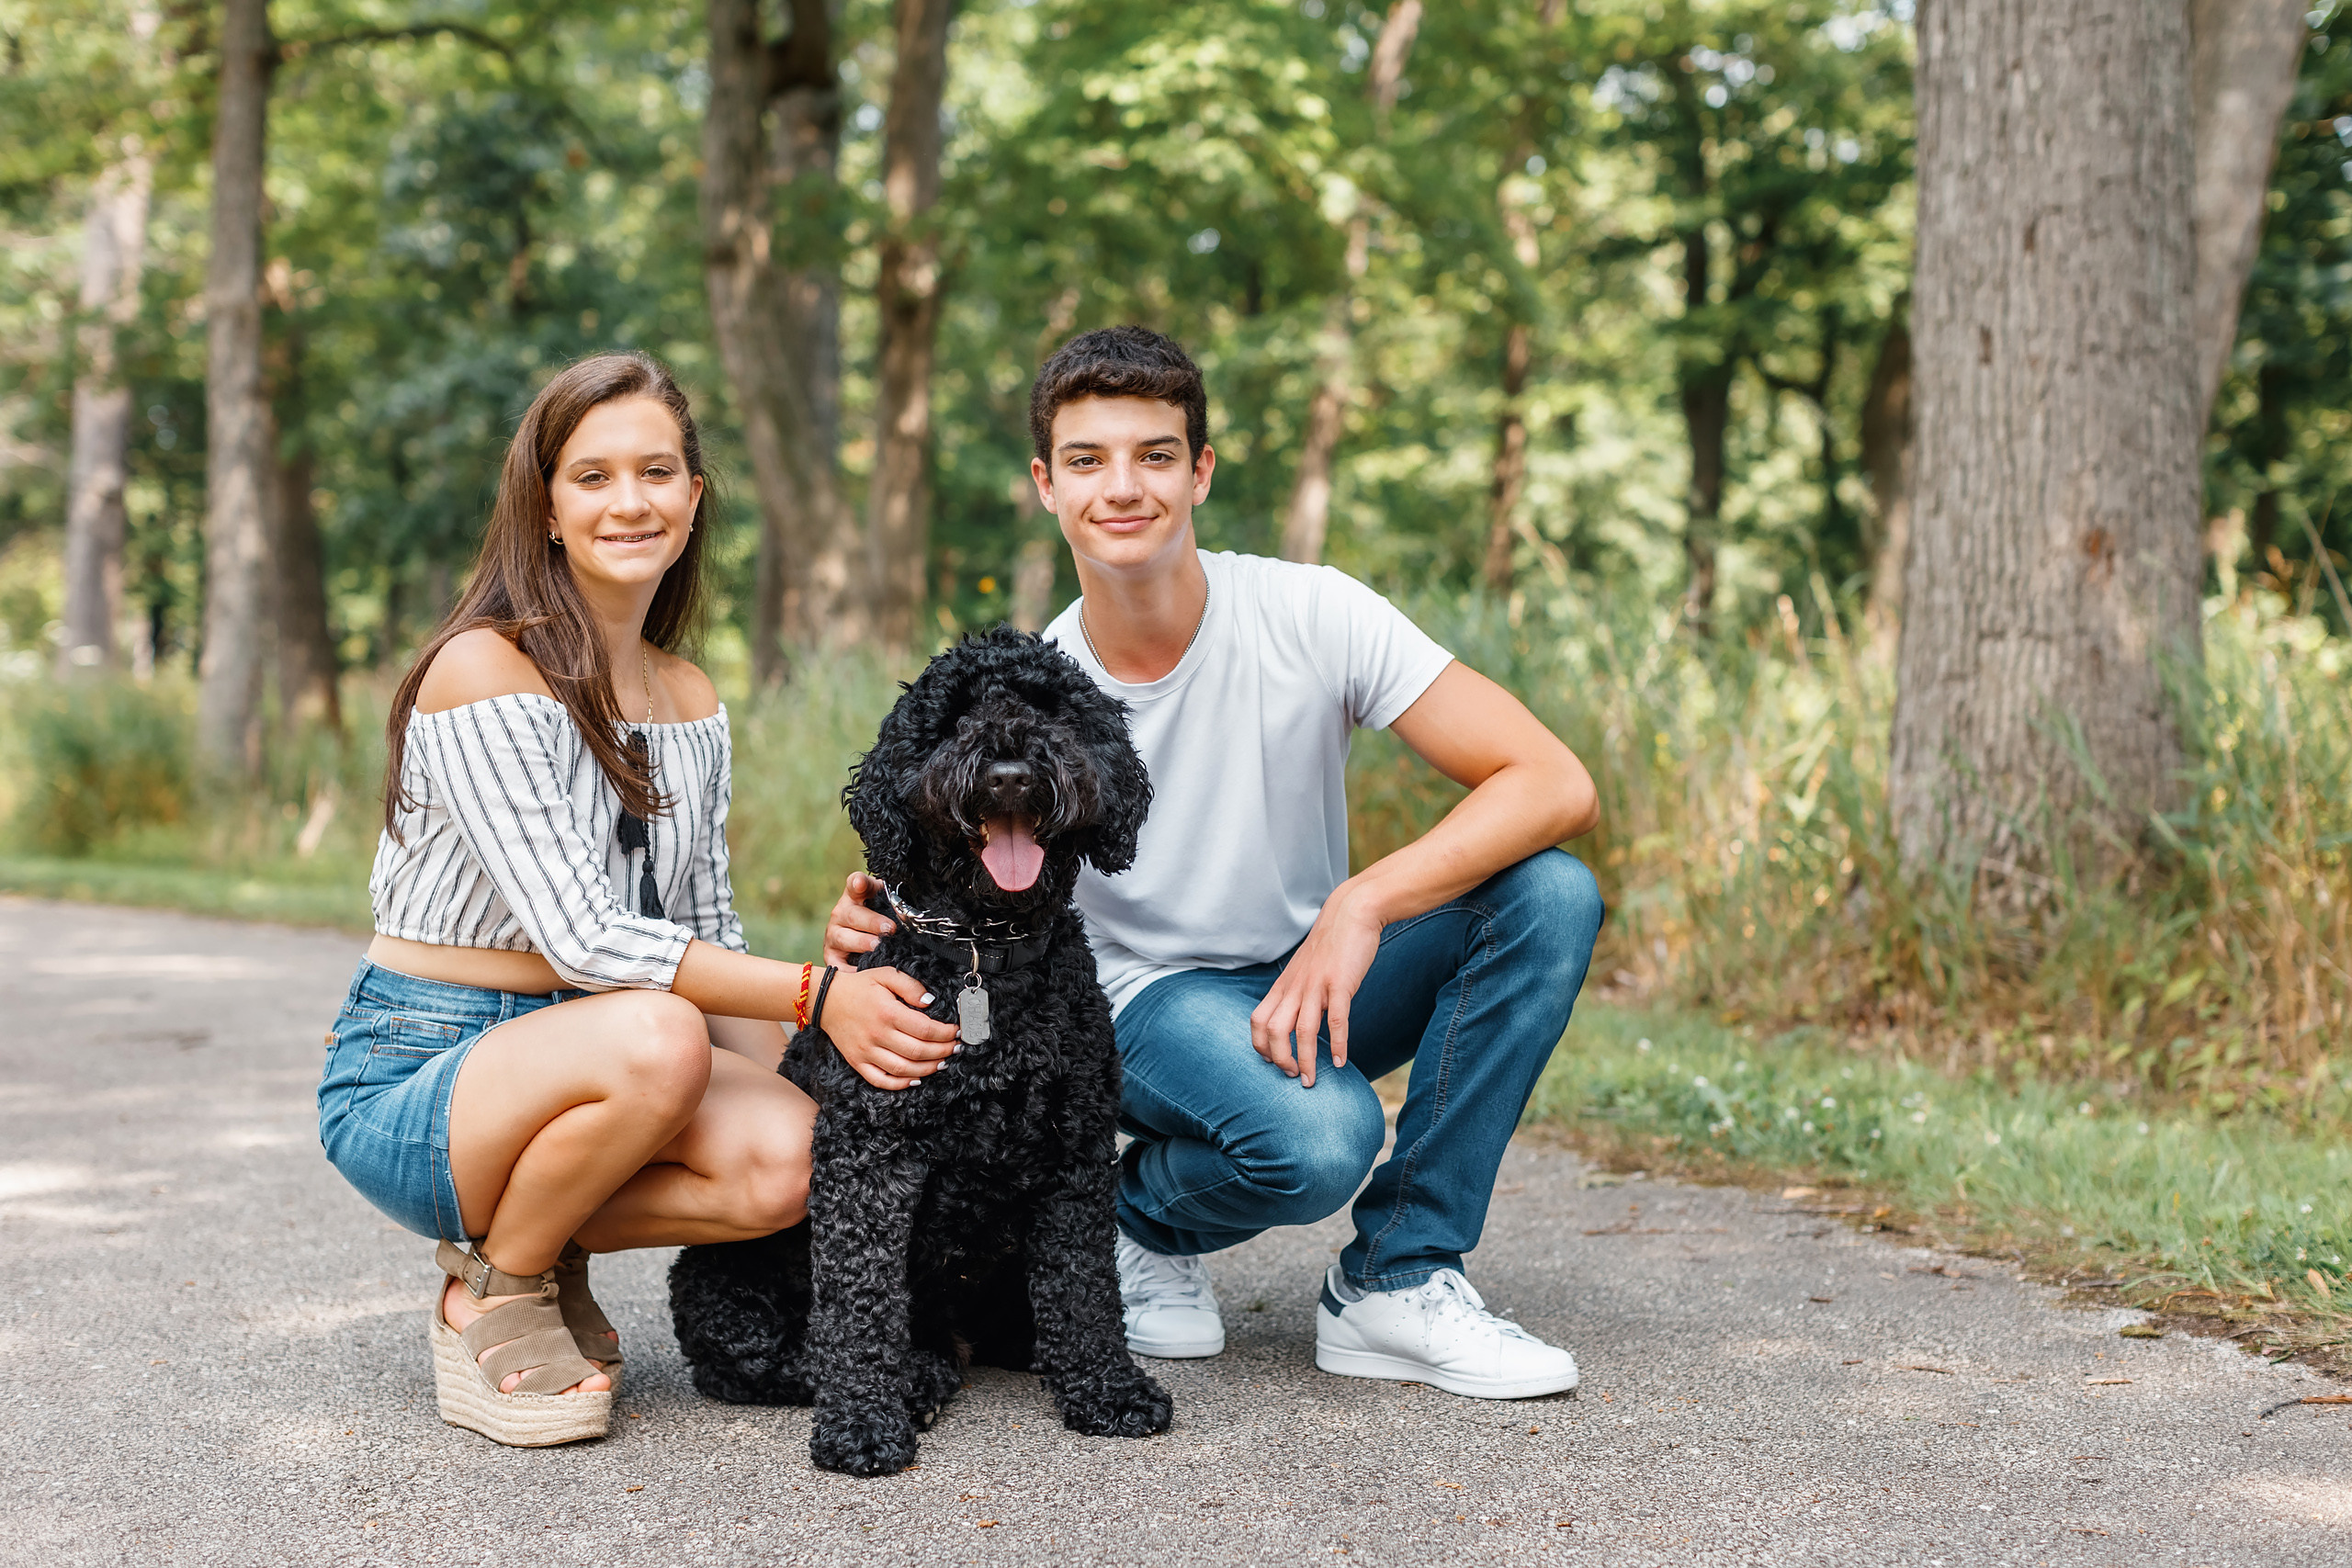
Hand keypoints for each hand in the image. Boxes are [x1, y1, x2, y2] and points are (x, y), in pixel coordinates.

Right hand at [820, 965, 958, 1090]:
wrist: (826, 999)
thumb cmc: (860, 986)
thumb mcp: (887, 975)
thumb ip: (911, 986)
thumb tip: (930, 1002)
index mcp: (888, 1012)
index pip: (925, 1029)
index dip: (946, 1033)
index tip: (957, 1032)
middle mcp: (878, 1034)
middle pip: (918, 1051)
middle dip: (943, 1052)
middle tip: (955, 1048)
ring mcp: (866, 1051)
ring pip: (903, 1069)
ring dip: (928, 1069)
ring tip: (942, 1063)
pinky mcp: (857, 1062)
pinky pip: (880, 1080)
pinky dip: (900, 1084)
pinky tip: (915, 1079)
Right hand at [825, 871, 894, 969]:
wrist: (859, 941)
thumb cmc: (878, 920)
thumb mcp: (886, 905)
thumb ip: (895, 901)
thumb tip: (914, 907)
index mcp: (855, 896)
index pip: (855, 883)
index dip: (858, 883)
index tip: (861, 884)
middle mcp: (841, 913)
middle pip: (852, 915)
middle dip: (872, 922)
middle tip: (889, 928)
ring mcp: (833, 934)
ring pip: (843, 937)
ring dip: (861, 942)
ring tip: (876, 946)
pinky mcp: (831, 955)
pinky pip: (837, 964)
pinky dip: (848, 969)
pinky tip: (861, 972)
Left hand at [1250, 884, 1383, 1087]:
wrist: (1350, 912)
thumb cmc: (1330, 944)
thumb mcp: (1304, 969)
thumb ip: (1298, 991)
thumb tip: (1297, 1018)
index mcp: (1284, 985)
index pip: (1258, 1021)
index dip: (1261, 1046)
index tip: (1272, 1063)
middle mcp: (1295, 987)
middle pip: (1274, 1031)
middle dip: (1279, 1060)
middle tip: (1292, 1076)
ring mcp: (1316, 986)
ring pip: (1303, 1031)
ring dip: (1306, 1061)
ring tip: (1311, 1081)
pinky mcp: (1340, 984)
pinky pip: (1336, 1020)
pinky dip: (1338, 1044)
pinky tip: (1341, 1061)